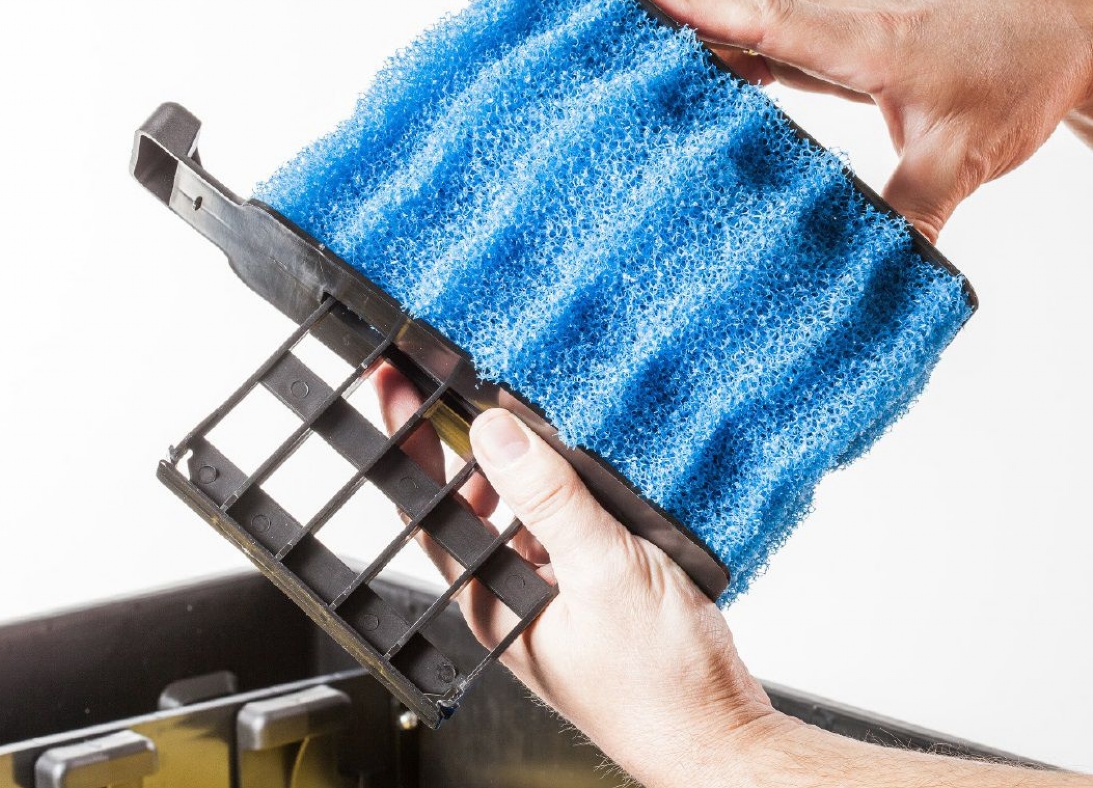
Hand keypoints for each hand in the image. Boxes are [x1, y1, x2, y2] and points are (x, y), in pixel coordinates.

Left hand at [372, 363, 785, 787]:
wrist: (722, 737)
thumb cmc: (662, 688)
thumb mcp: (602, 571)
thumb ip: (548, 498)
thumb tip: (495, 432)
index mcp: (495, 602)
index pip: (432, 508)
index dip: (408, 444)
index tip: (397, 387)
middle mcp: (514, 599)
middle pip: (471, 506)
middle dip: (463, 444)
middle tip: (459, 380)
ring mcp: (553, 597)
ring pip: (520, 514)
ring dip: (520, 465)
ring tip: (527, 413)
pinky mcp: (592, 592)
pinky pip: (563, 528)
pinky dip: (566, 491)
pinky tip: (586, 468)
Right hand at [625, 0, 1092, 242]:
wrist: (1065, 26)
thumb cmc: (1021, 68)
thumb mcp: (968, 151)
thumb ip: (914, 207)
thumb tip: (873, 264)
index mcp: (863, 38)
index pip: (761, 16)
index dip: (691, 10)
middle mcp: (839, 19)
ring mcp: (837, 24)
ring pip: (745, 11)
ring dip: (685, 13)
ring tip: (619, 26)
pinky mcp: (841, 36)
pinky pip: (767, 33)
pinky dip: (723, 40)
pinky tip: (695, 61)